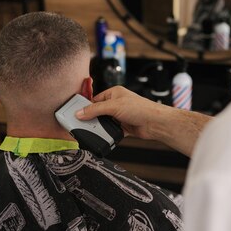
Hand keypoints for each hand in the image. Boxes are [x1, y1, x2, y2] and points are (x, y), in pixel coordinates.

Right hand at [77, 86, 211, 156]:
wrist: (155, 123)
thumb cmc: (140, 108)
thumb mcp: (113, 106)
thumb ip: (95, 110)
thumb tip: (79, 113)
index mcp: (114, 93)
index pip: (95, 99)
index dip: (86, 107)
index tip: (76, 114)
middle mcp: (117, 103)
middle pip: (98, 112)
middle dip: (91, 119)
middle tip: (81, 125)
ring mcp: (120, 116)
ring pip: (104, 122)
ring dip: (100, 128)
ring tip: (92, 132)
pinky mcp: (124, 127)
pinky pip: (111, 131)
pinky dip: (107, 134)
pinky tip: (103, 137)